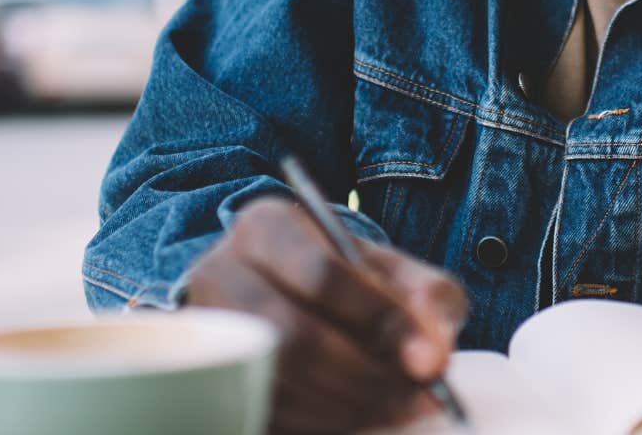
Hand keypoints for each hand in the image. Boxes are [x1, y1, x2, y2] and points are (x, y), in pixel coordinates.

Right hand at [182, 198, 467, 433]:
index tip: (430, 360)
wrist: (286, 298)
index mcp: (266, 226)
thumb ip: (427, 297)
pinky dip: (319, 421)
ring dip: (347, 403)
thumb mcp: (393, 271)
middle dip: (365, 374)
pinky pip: (264, 408)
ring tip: (396, 406)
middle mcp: (220, 270)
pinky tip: (360, 416)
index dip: (380, 320)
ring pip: (276, 379)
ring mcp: (207, 328)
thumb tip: (434, 353)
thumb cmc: (348, 282)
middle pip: (293, 333)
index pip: (322, 274)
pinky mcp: (210, 376)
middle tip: (415, 395)